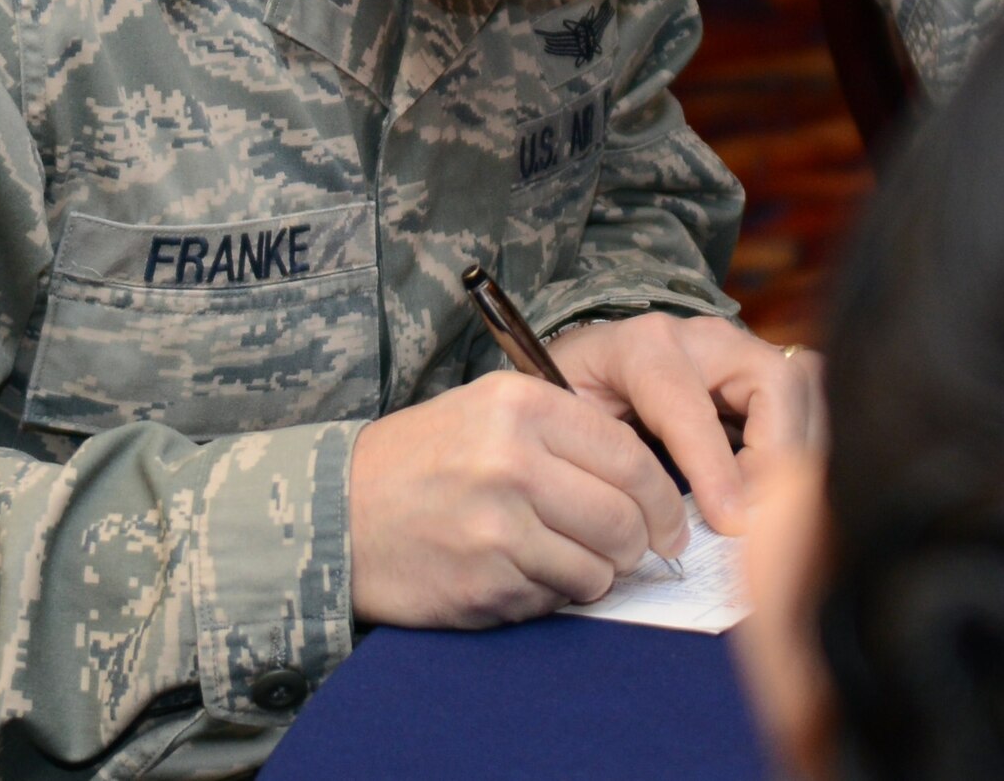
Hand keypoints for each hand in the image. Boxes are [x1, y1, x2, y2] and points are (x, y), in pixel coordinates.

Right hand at [347, 370, 687, 626]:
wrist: (335, 511)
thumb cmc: (417, 461)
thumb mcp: (483, 411)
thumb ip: (563, 433)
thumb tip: (648, 485)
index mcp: (517, 405)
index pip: (630, 457)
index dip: (662, 498)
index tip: (668, 520)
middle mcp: (511, 459)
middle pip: (625, 518)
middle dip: (639, 544)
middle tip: (631, 551)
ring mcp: (498, 525)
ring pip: (600, 567)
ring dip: (595, 574)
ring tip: (562, 559)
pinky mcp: (486, 580)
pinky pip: (558, 598)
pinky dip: (552, 594)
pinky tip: (519, 572)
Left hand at [547, 314, 824, 535]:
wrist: (587, 366)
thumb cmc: (575, 396)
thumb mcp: (571, 420)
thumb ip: (610, 457)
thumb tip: (662, 516)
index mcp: (643, 346)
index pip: (692, 408)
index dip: (716, 470)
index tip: (732, 525)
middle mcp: (705, 338)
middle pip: (778, 385)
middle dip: (777, 460)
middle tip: (754, 521)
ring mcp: (743, 351)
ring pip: (809, 394)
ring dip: (799, 458)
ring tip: (766, 512)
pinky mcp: (766, 375)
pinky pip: (812, 409)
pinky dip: (804, 456)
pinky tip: (777, 496)